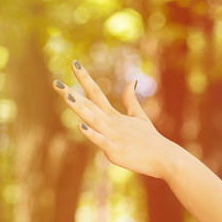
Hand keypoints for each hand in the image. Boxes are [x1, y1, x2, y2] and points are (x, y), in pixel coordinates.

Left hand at [52, 60, 179, 179]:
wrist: (166, 158)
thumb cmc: (151, 140)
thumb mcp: (140, 117)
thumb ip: (131, 100)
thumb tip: (131, 80)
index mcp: (114, 116)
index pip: (96, 93)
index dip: (84, 78)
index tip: (74, 63)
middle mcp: (111, 123)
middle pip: (89, 105)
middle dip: (71, 95)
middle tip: (55, 83)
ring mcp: (113, 136)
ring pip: (93, 119)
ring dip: (79, 108)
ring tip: (66, 97)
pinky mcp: (116, 150)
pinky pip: (101, 141)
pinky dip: (91, 133)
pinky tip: (80, 126)